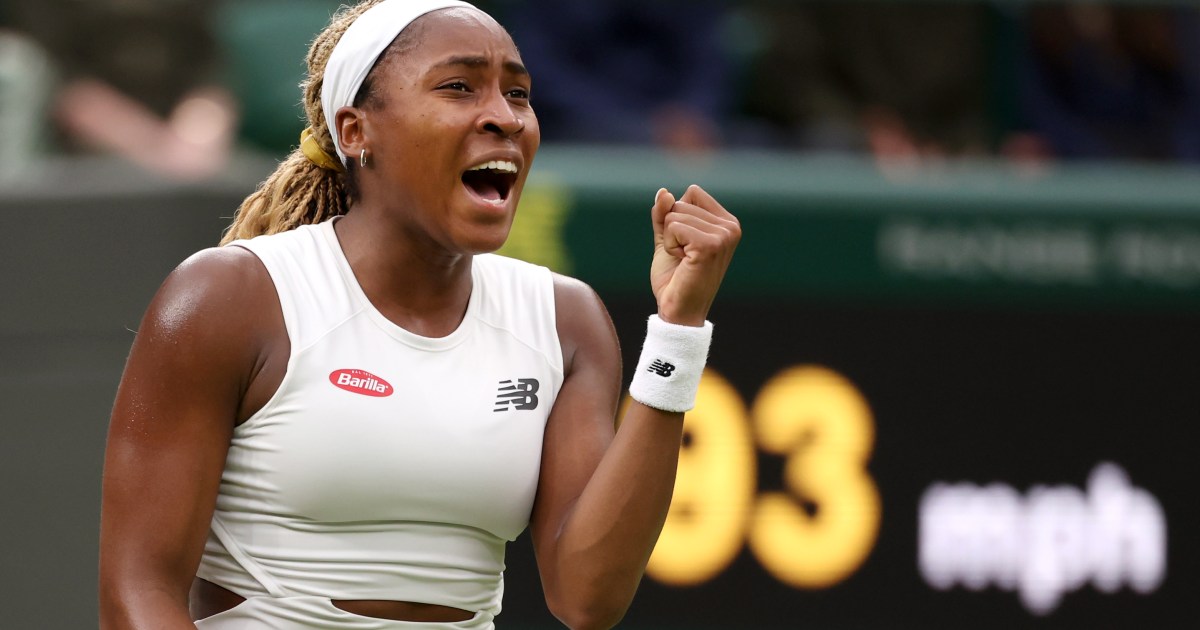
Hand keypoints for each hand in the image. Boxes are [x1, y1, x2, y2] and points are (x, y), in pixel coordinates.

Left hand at [649, 185, 740, 325]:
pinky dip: (669, 245)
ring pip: (675, 214)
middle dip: (671, 229)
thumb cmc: (675, 277)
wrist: (677, 311)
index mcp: (727, 223)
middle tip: (684, 257)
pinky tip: (683, 262)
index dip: (677, 216)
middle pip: (682, 201)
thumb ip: (664, 214)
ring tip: (684, 261)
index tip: (685, 244)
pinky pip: (673, 226)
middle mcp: (731, 227)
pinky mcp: (711, 245)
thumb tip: (664, 192)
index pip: (692, 193)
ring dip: (670, 239)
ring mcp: (724, 236)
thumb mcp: (667, 238)